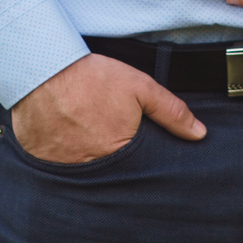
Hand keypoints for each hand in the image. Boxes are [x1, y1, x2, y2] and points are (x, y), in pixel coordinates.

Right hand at [11, 53, 206, 162]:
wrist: (43, 68)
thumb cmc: (92, 78)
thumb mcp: (140, 88)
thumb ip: (171, 112)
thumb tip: (199, 134)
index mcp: (120, 153)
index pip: (137, 171)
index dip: (137, 160)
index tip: (132, 148)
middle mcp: (92, 168)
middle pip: (111, 174)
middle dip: (113, 163)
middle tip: (105, 138)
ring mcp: (65, 167)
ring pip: (84, 173)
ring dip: (87, 160)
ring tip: (85, 137)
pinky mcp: (43, 161)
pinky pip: (57, 167)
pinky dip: (63, 156)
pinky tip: (64, 138)